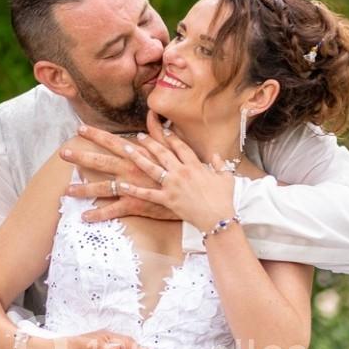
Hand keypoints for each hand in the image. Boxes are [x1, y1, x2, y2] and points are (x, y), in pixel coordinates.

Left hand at [59, 124, 178, 223]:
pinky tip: (85, 216)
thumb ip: (159, 133)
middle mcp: (132, 168)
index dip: (96, 135)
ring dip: (83, 188)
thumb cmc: (184, 171)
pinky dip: (99, 214)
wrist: (196, 193)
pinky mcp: (136, 204)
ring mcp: (132, 187)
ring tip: (66, 190)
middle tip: (63, 152)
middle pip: (101, 161)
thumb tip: (153, 114)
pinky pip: (114, 210)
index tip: (80, 128)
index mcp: (139, 155)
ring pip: (102, 187)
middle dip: (81, 156)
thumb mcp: (173, 149)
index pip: (113, 141)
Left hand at [117, 111, 235, 230]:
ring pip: (151, 168)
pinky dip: (134, 191)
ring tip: (126, 149)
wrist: (218, 218)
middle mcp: (181, 172)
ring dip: (137, 157)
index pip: (180, 146)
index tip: (163, 130)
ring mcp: (173, 186)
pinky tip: (122, 186)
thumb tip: (216, 155)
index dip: (171, 137)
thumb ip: (220, 164)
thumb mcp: (226, 178)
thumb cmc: (224, 199)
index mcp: (195, 165)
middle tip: (140, 136)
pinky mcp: (167, 200)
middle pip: (162, 152)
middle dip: (149, 142)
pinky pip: (147, 194)